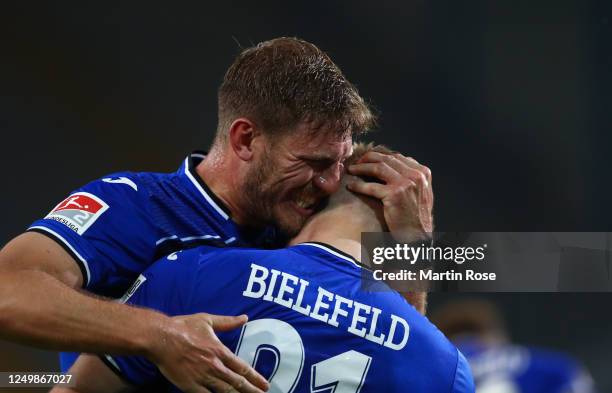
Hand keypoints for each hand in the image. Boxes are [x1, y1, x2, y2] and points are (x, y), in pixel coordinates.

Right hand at [149, 313, 268, 392]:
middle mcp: (214, 366)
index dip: (255, 377)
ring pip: (225, 391)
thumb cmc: (183, 327)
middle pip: (237, 382)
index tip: (265, 384)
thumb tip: (244, 317)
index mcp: (220, 351)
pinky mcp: (190, 386)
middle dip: (251, 390)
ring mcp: (203, 377)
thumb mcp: (208, 320)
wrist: (161, 338)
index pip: (242, 367)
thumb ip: (227, 322)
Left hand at [347, 149, 433, 242]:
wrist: (418, 236)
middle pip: (387, 159)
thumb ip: (410, 178)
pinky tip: (351, 186)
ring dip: (362, 167)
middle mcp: (416, 175)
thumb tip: (394, 166)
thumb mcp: (419, 193)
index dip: (380, 156)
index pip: (397, 157)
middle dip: (368, 158)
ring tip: (351, 170)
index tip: (367, 159)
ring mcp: (406, 184)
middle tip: (357, 162)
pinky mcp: (394, 194)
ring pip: (378, 168)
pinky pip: (371, 186)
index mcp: (422, 172)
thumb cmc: (415, 217)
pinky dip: (359, 185)